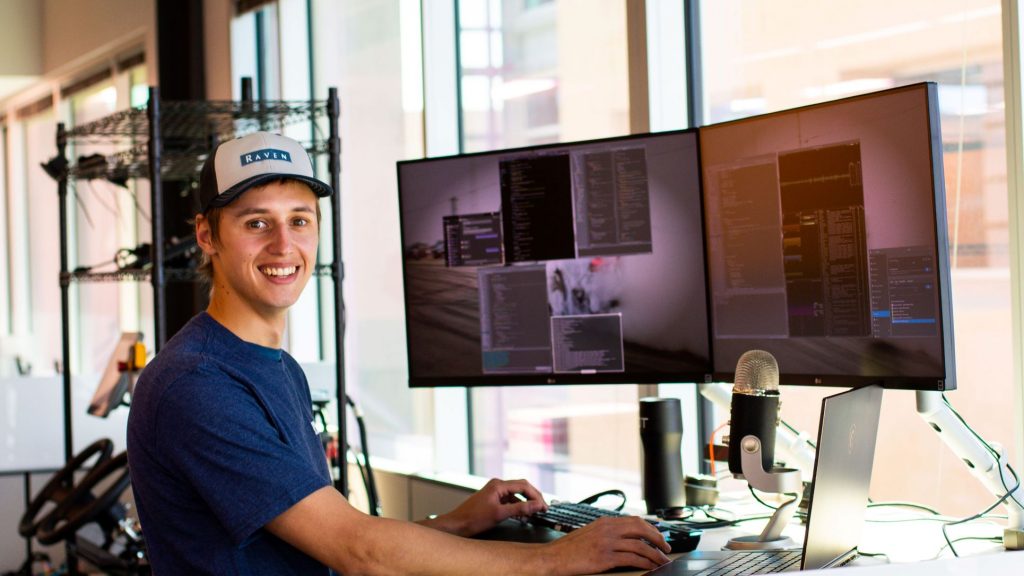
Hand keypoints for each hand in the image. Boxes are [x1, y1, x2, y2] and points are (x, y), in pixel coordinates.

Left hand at [425, 478, 547, 536]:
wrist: (457, 525)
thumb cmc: (474, 519)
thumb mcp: (500, 514)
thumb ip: (520, 509)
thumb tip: (537, 505)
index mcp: (498, 485)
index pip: (524, 486)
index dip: (536, 496)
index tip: (544, 506)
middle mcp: (497, 486)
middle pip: (521, 489)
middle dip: (533, 499)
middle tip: (542, 509)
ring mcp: (495, 492)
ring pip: (516, 496)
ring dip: (525, 505)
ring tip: (533, 515)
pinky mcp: (493, 500)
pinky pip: (509, 501)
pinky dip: (517, 508)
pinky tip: (521, 517)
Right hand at [543, 516, 671, 574]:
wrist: (553, 557)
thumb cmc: (569, 548)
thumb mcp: (590, 532)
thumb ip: (607, 531)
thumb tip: (625, 536)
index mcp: (605, 521)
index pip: (635, 520)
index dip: (651, 528)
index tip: (658, 536)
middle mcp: (608, 529)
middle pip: (641, 529)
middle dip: (658, 538)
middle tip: (666, 548)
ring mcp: (607, 543)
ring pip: (640, 546)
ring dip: (655, 554)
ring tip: (662, 561)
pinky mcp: (605, 558)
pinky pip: (632, 559)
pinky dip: (645, 563)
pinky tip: (650, 567)